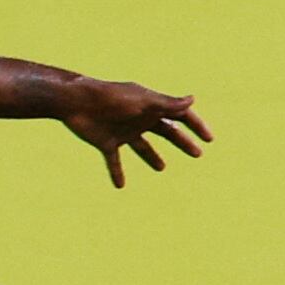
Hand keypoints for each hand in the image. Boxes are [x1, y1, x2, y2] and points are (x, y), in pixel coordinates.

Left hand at [60, 78, 210, 188]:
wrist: (76, 102)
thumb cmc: (111, 98)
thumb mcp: (142, 102)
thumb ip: (167, 104)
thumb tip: (192, 99)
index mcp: (150, 105)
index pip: (179, 114)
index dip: (195, 125)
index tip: (209, 139)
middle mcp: (138, 118)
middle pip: (165, 131)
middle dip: (181, 141)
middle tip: (197, 153)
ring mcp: (122, 130)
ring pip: (141, 146)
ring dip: (151, 156)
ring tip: (161, 168)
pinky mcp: (106, 142)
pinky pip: (113, 161)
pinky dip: (117, 172)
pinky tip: (120, 186)